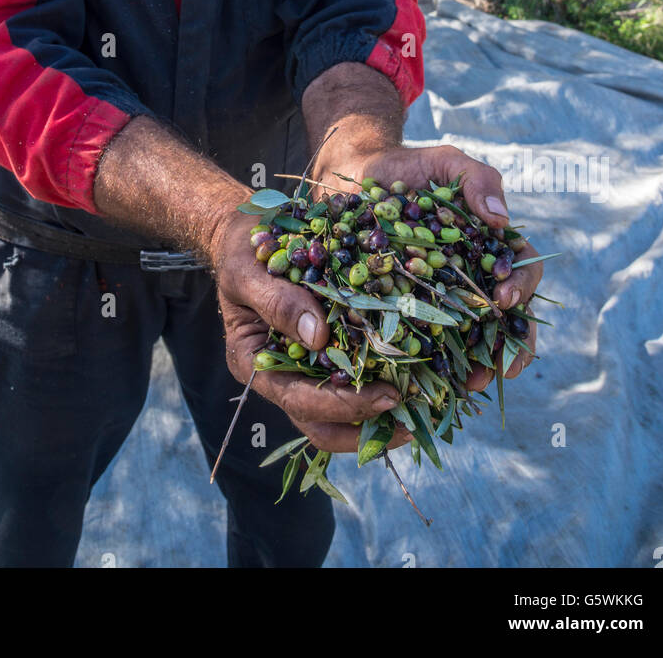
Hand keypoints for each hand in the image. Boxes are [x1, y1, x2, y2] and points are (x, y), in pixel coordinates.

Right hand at [210, 212, 412, 452]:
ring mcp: (302, 366)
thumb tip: (318, 336)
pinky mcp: (325, 351)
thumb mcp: (248, 270)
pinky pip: (352, 376)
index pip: (297, 400)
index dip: (341, 405)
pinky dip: (380, 382)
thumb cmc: (242, 253)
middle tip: (409, 418)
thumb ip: (277, 302)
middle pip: (320, 424)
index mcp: (253, 362)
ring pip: (338, 414)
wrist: (249, 234)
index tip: (384, 396)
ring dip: (377, 418)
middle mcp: (279, 374)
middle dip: (364, 427)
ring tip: (420, 411)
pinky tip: (414, 379)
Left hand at [314, 142, 542, 390]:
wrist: (355, 174)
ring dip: (475, 365)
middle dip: (506, 346)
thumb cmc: (408, 168)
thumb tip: (501, 219)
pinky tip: (428, 380)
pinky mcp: (404, 307)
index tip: (506, 301)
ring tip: (468, 385)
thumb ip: (477, 179)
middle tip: (497, 368)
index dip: (522, 288)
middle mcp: (471, 275)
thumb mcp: (446, 162)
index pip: (521, 270)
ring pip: (468, 337)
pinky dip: (430, 362)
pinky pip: (423, 339)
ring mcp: (439, 295)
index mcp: (489, 246)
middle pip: (504, 317)